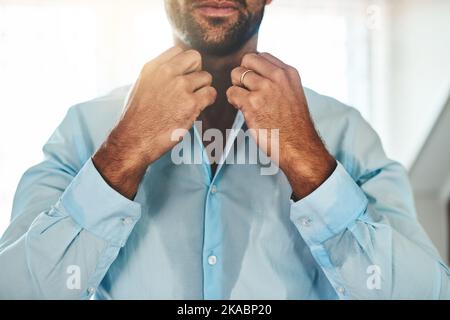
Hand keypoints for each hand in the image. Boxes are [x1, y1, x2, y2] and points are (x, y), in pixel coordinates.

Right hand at [93, 46, 216, 198]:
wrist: (134, 139)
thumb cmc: (136, 118)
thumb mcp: (141, 85)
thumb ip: (158, 75)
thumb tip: (175, 70)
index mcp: (153, 67)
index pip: (178, 51)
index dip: (184, 64)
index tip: (182, 76)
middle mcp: (167, 73)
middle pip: (195, 58)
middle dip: (196, 71)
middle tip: (191, 87)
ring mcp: (180, 87)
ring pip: (206, 77)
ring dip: (202, 89)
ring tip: (192, 101)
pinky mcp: (191, 104)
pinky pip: (211, 93)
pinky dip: (208, 101)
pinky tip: (197, 108)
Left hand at [226, 52, 335, 198]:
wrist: (299, 146)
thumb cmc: (295, 126)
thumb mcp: (293, 94)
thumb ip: (278, 81)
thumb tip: (256, 75)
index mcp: (288, 73)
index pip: (262, 56)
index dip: (253, 69)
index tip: (255, 83)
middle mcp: (277, 78)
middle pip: (247, 60)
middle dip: (242, 73)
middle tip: (246, 90)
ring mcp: (264, 89)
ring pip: (236, 74)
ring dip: (236, 87)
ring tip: (244, 101)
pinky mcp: (252, 104)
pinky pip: (231, 92)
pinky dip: (232, 100)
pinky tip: (241, 109)